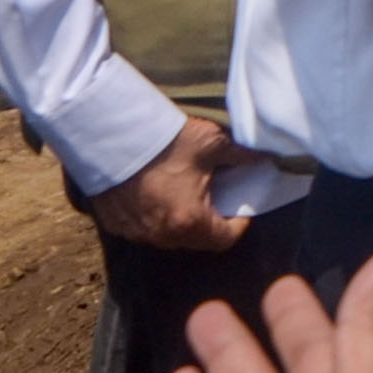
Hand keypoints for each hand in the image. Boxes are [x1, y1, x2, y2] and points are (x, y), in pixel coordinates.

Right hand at [87, 116, 261, 253]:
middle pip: (197, 239)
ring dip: (180, 220)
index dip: (239, 223)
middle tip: (213, 194)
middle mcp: (162, 236)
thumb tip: (264, 159)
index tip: (240, 205)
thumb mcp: (210, 142)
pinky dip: (153, 215)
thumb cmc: (164, 139)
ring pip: (168, 236)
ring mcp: (135, 232)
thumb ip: (241, 155)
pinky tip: (154, 192)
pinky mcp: (114, 224)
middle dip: (210, 221)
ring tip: (183, 192)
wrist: (109, 133)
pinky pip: (142, 228)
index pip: (226, 239)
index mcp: (190, 222)